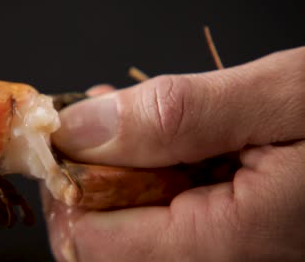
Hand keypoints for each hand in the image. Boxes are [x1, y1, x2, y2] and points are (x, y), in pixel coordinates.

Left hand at [45, 46, 304, 260]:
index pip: (93, 241)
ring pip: (128, 232)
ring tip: (127, 117)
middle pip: (102, 243)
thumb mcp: (284, 100)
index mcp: (228, 246)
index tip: (63, 133)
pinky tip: (157, 136)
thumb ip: (176, 116)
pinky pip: (162, 220)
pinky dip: (146, 175)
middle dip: (88, 174)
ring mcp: (226, 256)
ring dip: (115, 171)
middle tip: (96, 116)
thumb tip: (82, 129)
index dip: (66, 183)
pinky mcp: (230, 240)